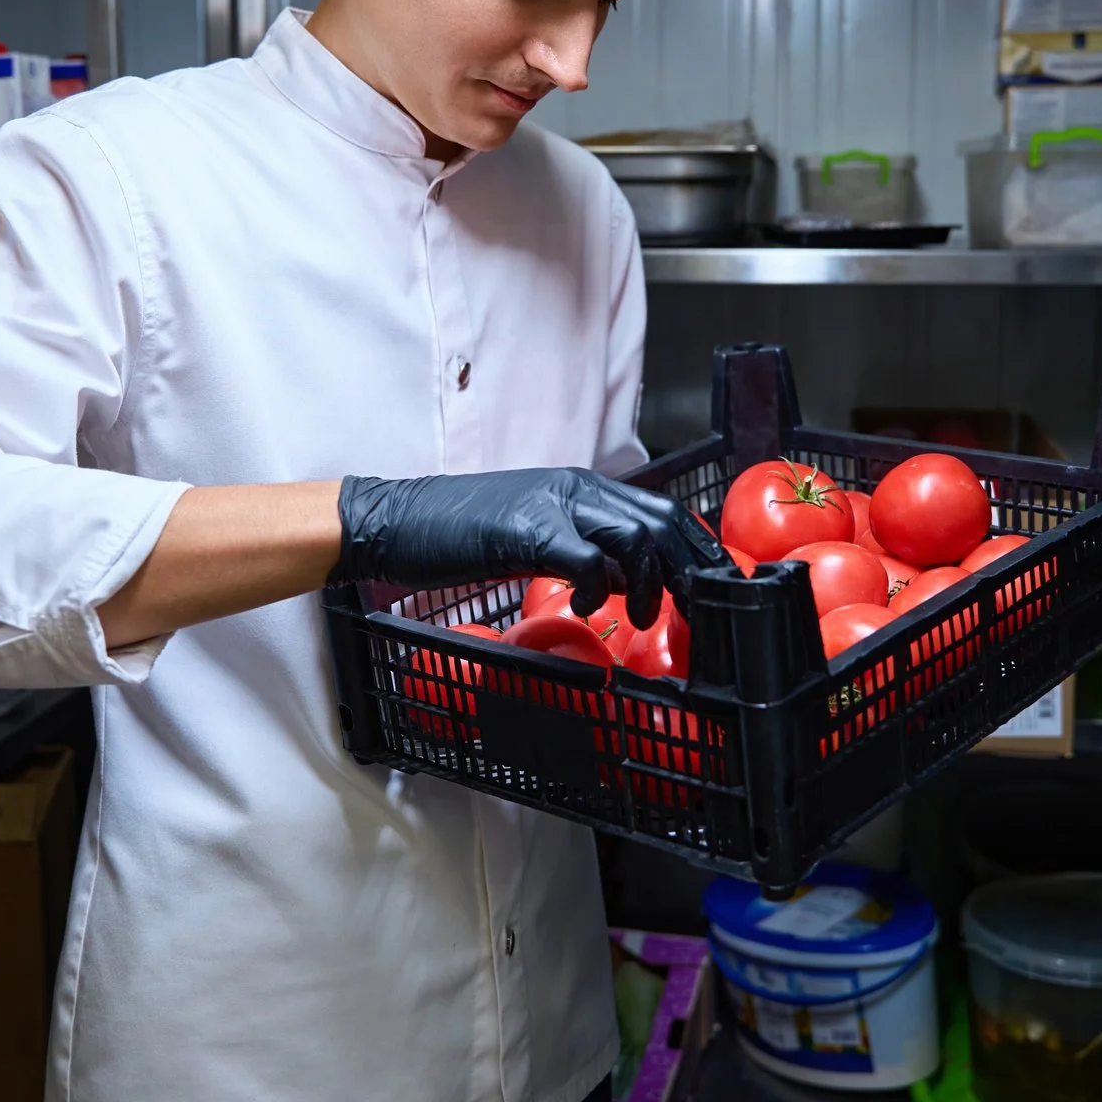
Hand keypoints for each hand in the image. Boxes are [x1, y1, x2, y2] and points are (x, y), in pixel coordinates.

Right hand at [338, 469, 727, 627]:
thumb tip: (621, 580)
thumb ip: (577, 546)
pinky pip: (590, 560)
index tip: (706, 588)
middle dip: (689, 569)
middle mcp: (576, 486)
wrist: (395, 521)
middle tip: (693, 611)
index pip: (660, 509)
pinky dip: (601, 589)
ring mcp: (553, 504)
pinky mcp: (528, 531)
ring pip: (637, 536)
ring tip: (645, 616)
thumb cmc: (457, 532)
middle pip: (663, 520)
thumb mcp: (531, 533)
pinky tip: (590, 606)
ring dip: (652, 583)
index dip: (693, 550)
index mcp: (580, 485)